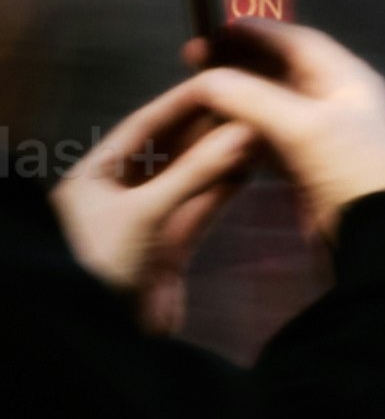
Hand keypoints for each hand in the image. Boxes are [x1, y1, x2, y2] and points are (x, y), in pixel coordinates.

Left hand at [53, 79, 253, 298]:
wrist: (104, 340)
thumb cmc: (103, 266)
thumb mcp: (144, 213)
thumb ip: (196, 171)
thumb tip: (245, 129)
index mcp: (93, 177)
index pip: (141, 126)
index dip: (180, 102)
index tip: (219, 79)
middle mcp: (117, 193)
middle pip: (168, 150)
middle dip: (208, 128)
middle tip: (249, 102)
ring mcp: (145, 219)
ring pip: (188, 178)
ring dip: (221, 157)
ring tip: (258, 129)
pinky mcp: (167, 246)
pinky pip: (199, 207)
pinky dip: (223, 188)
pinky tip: (250, 167)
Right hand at [185, 18, 384, 237]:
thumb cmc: (358, 169)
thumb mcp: (307, 128)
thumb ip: (256, 99)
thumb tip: (208, 78)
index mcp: (347, 79)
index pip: (297, 42)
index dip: (255, 33)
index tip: (211, 31)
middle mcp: (337, 101)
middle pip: (282, 72)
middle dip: (240, 66)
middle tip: (192, 63)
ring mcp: (324, 137)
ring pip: (273, 109)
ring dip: (238, 103)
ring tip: (196, 100)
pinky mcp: (312, 170)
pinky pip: (271, 143)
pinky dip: (243, 137)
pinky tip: (216, 140)